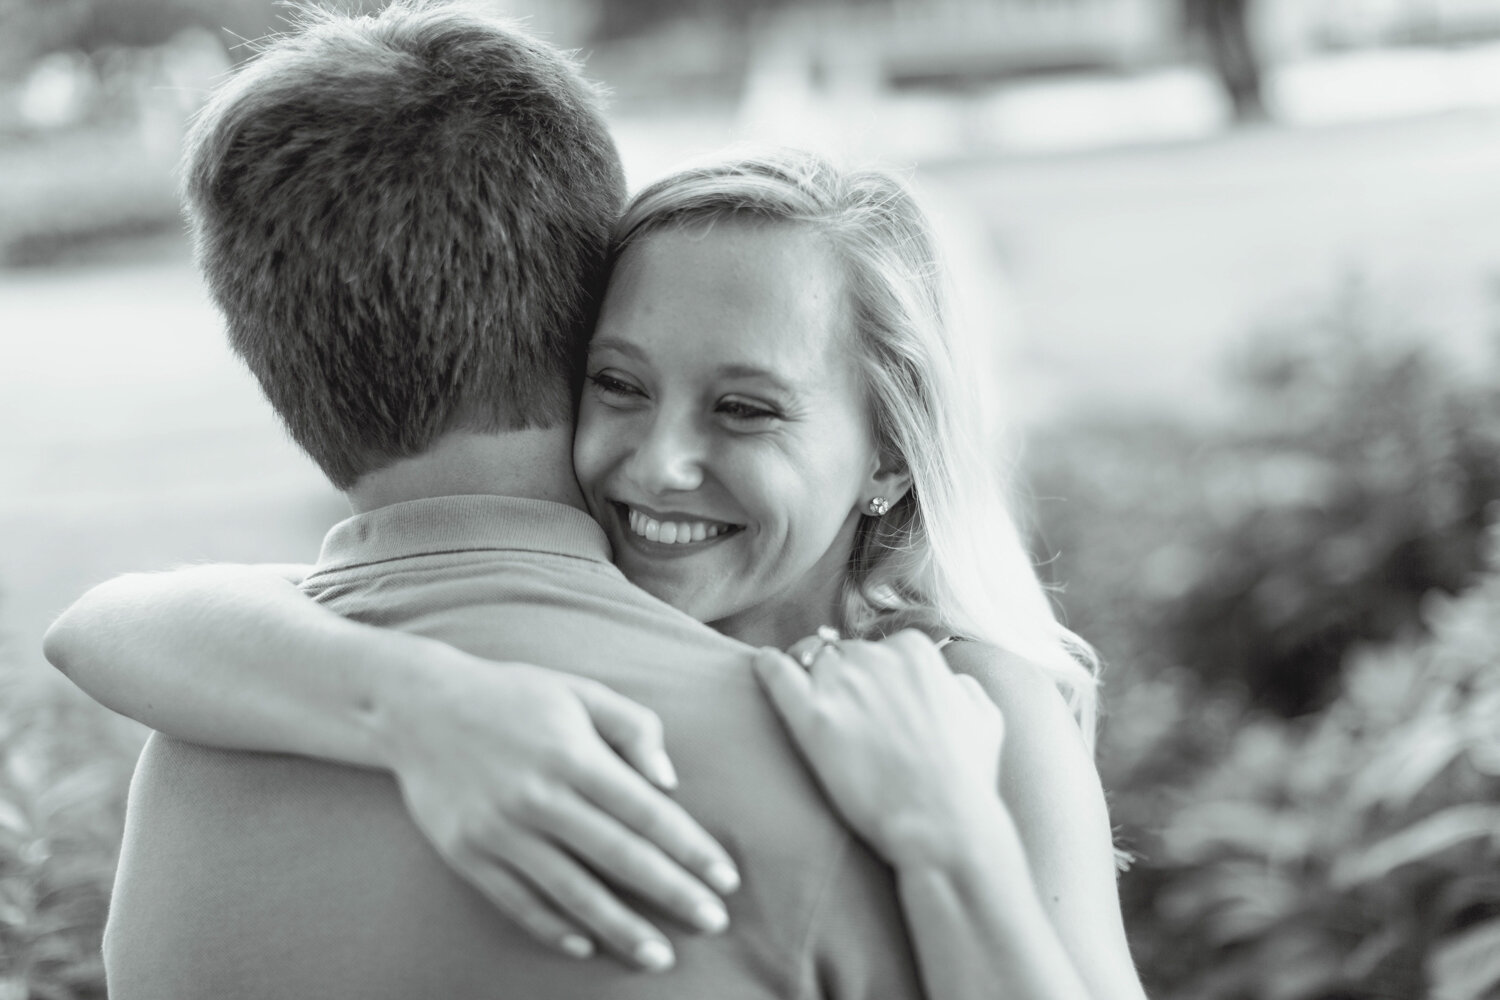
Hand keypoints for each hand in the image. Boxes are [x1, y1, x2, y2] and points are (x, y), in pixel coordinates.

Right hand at [385, 658, 740, 970]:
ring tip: (660, 955)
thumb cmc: (512, 696)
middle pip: (618, 857)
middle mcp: (537, 796)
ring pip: (571, 891)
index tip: (725, 878)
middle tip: (714, 922)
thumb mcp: (578, 692)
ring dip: (620, 928)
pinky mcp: (466, 854)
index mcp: (572, 754)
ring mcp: (499, 830)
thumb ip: (633, 727)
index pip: (646, 811)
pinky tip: (587, 946)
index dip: (690, 848)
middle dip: (672, 893)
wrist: (416, 708)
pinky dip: (552, 928)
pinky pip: (517, 902)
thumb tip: (669, 782)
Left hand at [755, 630, 1004, 868]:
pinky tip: (763, 667)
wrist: (942, 824)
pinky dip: (767, 666)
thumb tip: (947, 681)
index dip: (874, 678)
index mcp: (915, 651)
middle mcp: (876, 657)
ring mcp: (842, 683)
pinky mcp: (811, 715)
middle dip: (842, 680)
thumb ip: (961, 687)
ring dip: (808, 678)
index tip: (873, 704)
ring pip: (809, 659)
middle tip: (845, 719)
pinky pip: (775, 670)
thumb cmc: (966, 778)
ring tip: (813, 710)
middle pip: (843, 654)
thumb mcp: (984, 718)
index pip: (880, 648)